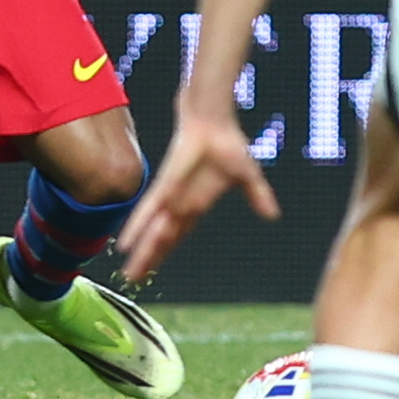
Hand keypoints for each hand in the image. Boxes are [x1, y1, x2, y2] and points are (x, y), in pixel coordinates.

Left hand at [119, 106, 278, 281]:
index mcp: (195, 205)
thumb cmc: (227, 142)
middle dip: (148, 259)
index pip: (177, 235)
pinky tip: (125, 242)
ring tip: (128, 271)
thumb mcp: (248, 175)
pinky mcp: (166, 184)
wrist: (213, 119)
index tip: (153, 270)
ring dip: (141, 251)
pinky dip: (138, 226)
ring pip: (154, 231)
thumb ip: (257, 196)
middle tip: (131, 279)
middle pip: (162, 239)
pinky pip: (150, 209)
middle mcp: (180, 205)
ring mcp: (171, 196)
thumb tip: (272, 215)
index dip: (165, 252)